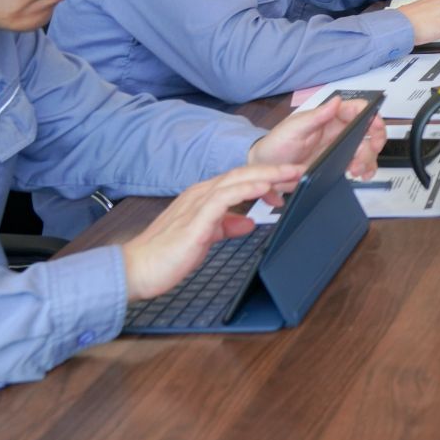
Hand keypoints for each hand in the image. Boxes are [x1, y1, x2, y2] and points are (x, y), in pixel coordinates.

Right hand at [120, 163, 302, 301]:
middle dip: (274, 170)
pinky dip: (246, 190)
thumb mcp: (206, 236)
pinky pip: (224, 198)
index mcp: (203, 197)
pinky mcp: (195, 220)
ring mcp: (197, 204)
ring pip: (237, 180)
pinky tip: (264, 188)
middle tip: (301, 170)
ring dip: (267, 176)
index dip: (267, 177)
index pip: (240, 179)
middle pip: (243, 173)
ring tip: (292, 174)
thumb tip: (247, 222)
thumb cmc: (168, 254)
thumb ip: (226, 226)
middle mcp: (200, 194)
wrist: (138, 270)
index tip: (291, 181)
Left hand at [249, 97, 385, 188]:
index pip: (358, 109)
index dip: (371, 116)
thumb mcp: (293, 129)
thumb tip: (336, 101)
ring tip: (356, 170)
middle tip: (365, 155)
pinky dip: (365, 169)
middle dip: (373, 143)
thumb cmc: (276, 144)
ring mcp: (340, 148)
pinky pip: (359, 164)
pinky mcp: (338, 164)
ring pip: (366, 150)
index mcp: (329, 117)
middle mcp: (338, 131)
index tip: (375, 127)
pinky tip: (361, 175)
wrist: (266, 170)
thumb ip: (316, 116)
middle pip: (368, 131)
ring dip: (367, 160)